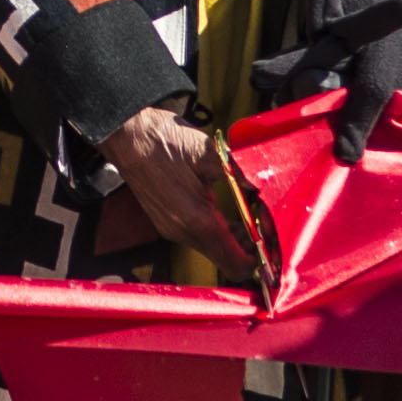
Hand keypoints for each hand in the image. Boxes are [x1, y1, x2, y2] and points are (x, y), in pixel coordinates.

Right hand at [106, 104, 252, 273]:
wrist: (127, 135)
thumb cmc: (163, 141)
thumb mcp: (210, 153)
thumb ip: (242, 172)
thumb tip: (269, 183)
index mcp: (197, 220)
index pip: (235, 264)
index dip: (260, 260)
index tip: (274, 243)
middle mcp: (183, 232)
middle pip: (226, 260)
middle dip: (250, 248)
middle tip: (266, 225)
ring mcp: (173, 229)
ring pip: (214, 249)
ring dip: (235, 239)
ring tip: (250, 216)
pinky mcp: (167, 222)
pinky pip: (200, 238)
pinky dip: (219, 231)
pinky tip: (228, 212)